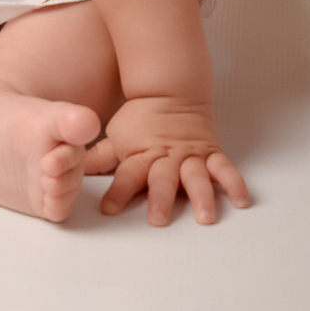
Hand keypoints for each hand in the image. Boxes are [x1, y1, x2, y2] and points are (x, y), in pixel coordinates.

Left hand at [85, 96, 250, 225]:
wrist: (170, 91)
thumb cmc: (139, 120)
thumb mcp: (115, 137)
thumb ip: (97, 158)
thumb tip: (68, 168)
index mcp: (140, 156)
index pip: (126, 176)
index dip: (117, 192)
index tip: (108, 209)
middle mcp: (166, 159)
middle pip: (162, 180)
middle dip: (160, 199)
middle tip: (158, 218)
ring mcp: (190, 157)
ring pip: (196, 178)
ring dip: (201, 197)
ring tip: (205, 216)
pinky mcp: (210, 154)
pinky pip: (224, 169)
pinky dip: (234, 183)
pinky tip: (241, 200)